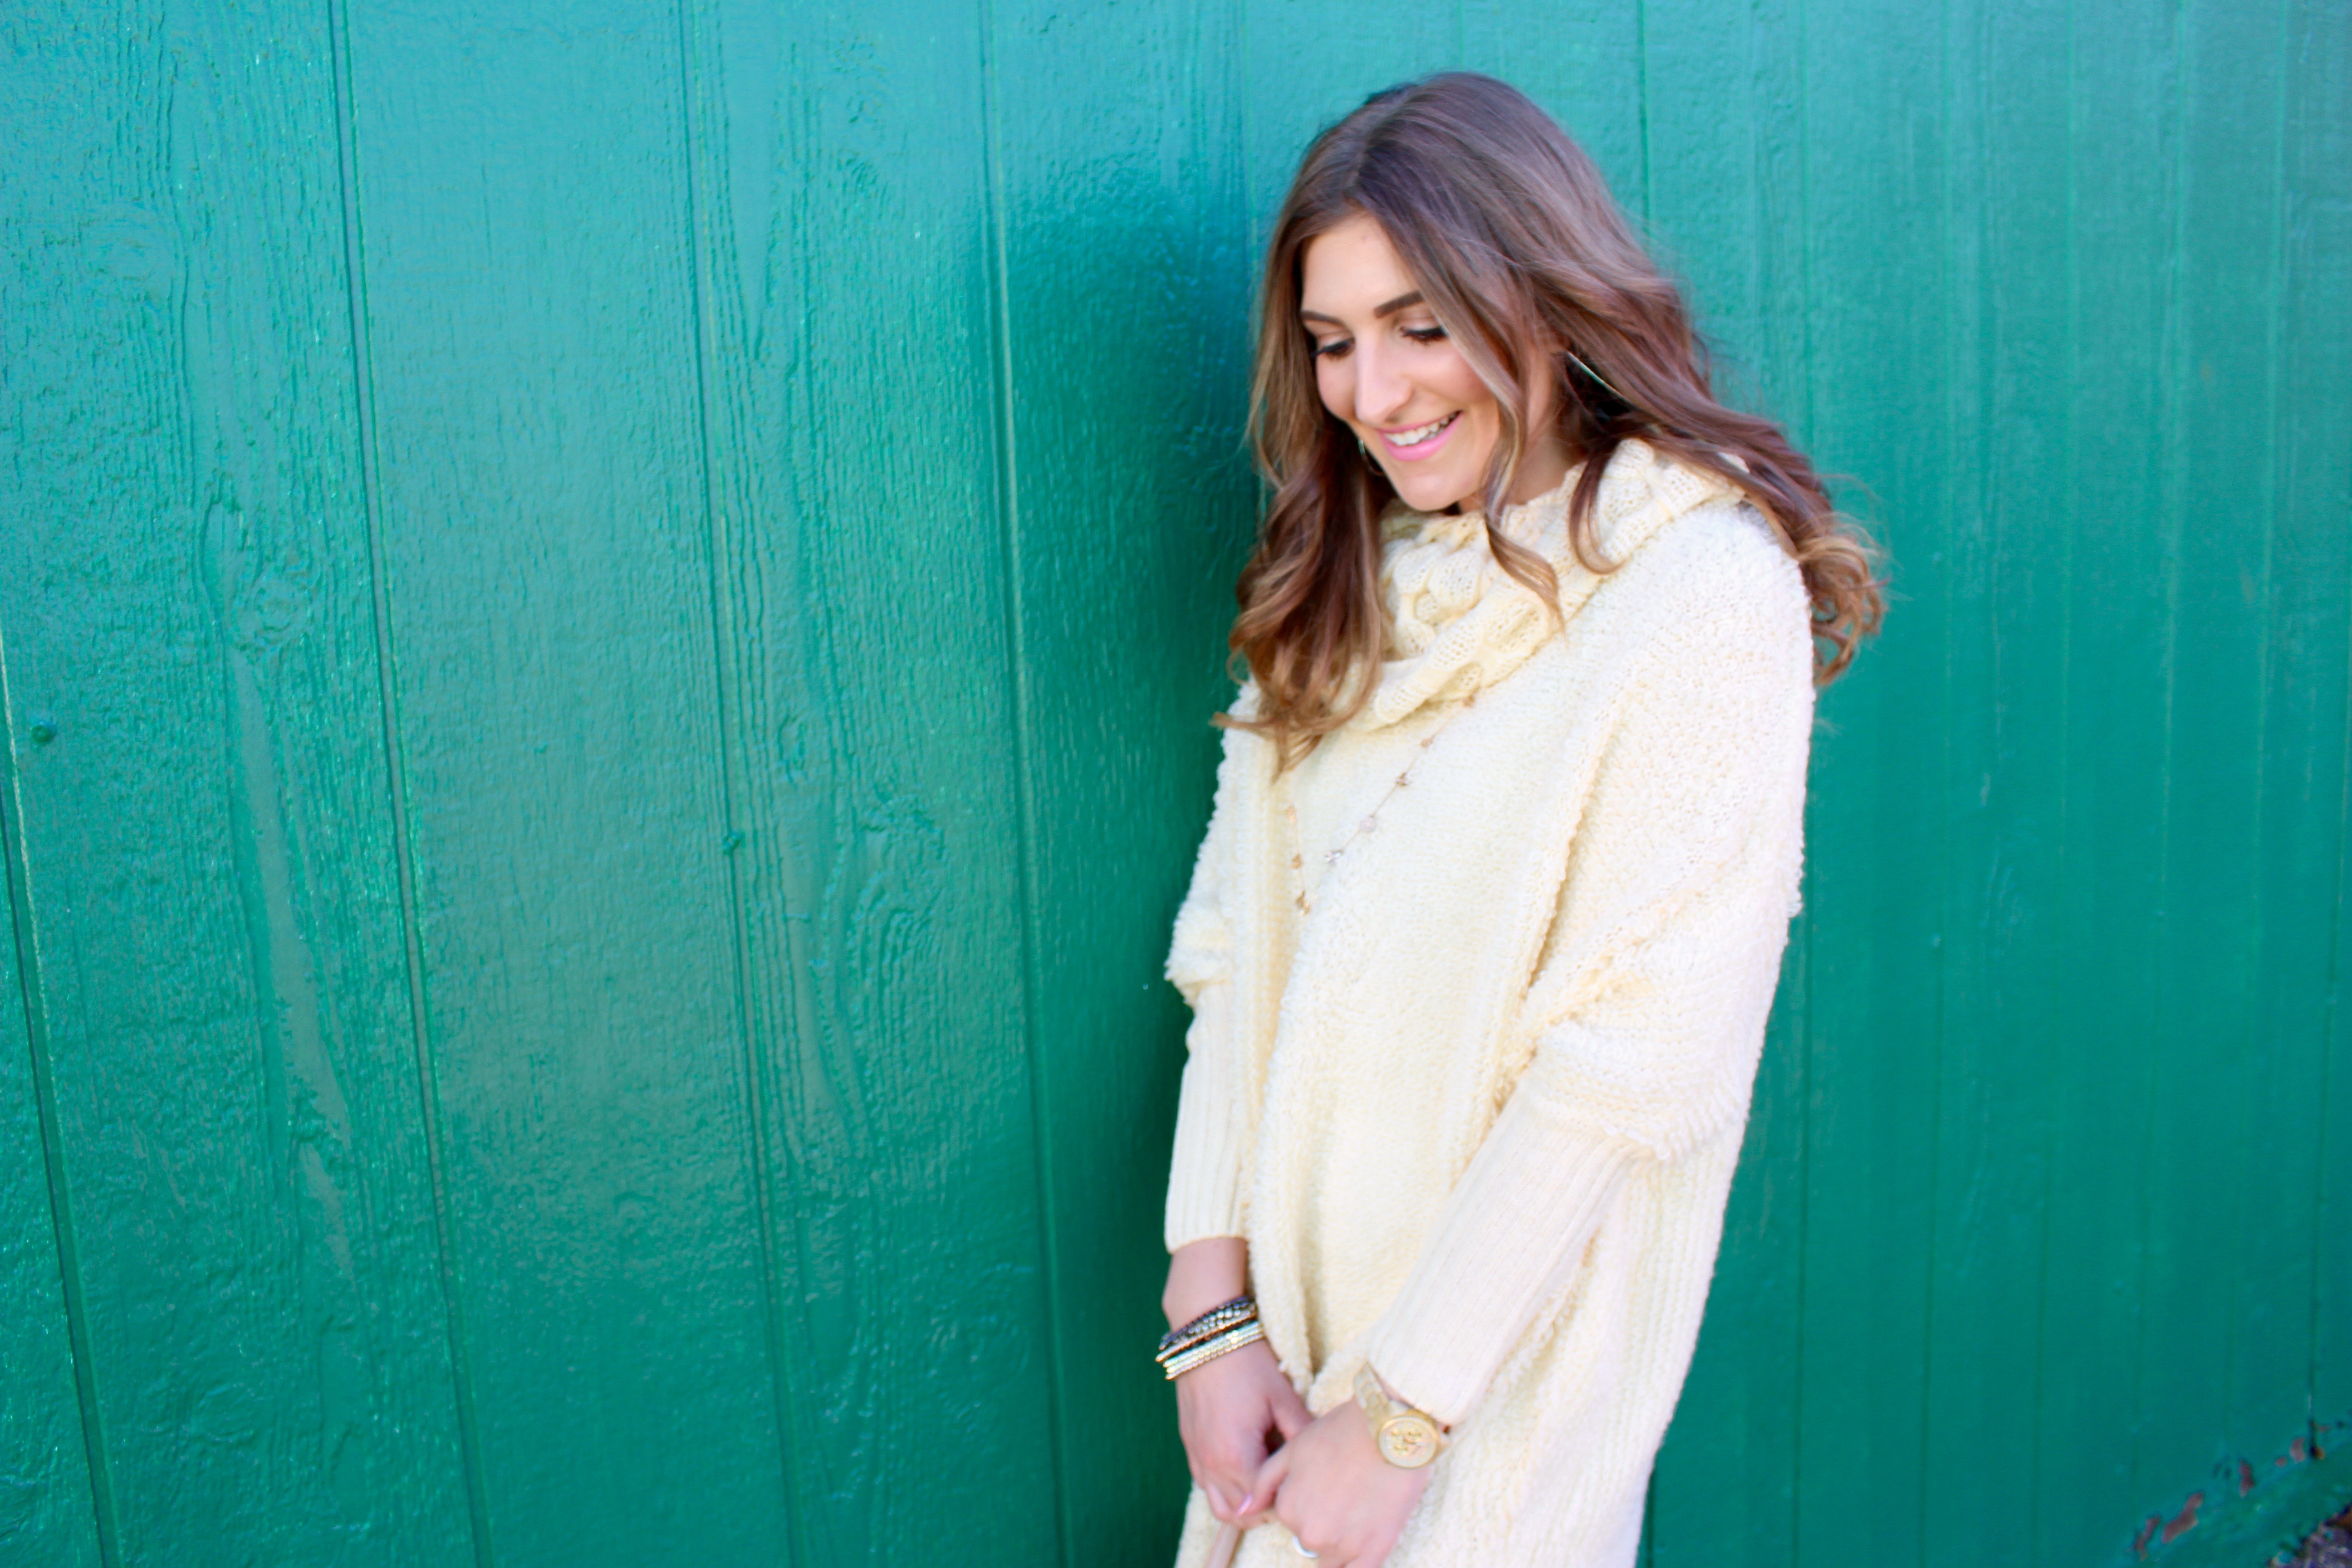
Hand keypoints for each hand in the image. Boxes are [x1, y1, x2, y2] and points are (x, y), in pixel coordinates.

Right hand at [1174, 1337, 1311, 1523]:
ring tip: (1268, 1484)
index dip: (1288, 1501)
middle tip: (1290, 1487)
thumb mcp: (1284, 1398)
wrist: (1206, 1337)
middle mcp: (1213, 1465)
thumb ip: (1302, 1434)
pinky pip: (1206, 1487)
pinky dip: (1226, 1490)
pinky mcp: (1190, 1448)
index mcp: (1238, 1456)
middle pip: (1243, 1514)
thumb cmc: (1248, 1364)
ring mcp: (1197, 1458)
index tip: (1304, 1488)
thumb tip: (1321, 1458)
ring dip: (1245, 1506)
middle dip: (1269, 1510)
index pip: (1266, 1505)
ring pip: (1221, 1507)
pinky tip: (1246, 1469)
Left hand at [1249, 1400, 1431, 1566]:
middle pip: (1313, 1539)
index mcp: (1287, 1509)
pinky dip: (1355, 1562)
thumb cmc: (1341, 1432)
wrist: (1390, 1429)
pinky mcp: (1373, 1552)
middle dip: (1326, 1522)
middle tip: (1347, 1491)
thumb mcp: (1292, 1449)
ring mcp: (1342, 1546)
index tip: (1328, 1483)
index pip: (1293, 1519)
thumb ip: (1262, 1483)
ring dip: (1343, 1540)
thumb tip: (1242, 1511)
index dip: (1310, 1501)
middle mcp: (1309, 1533)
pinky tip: (1364, 1540)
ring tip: (1361, 1505)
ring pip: (1334, 1557)